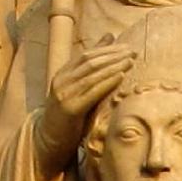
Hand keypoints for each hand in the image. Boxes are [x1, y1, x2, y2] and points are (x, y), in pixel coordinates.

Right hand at [40, 41, 137, 156]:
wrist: (48, 140)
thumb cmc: (68, 115)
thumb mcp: (77, 91)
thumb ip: (91, 72)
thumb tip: (108, 40)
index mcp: (63, 74)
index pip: (86, 55)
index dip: (107, 49)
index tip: (127, 46)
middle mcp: (62, 81)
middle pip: (89, 62)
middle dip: (112, 55)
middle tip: (132, 51)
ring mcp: (64, 94)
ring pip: (91, 75)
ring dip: (113, 66)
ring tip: (130, 61)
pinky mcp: (69, 109)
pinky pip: (91, 93)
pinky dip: (106, 83)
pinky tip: (120, 77)